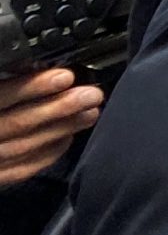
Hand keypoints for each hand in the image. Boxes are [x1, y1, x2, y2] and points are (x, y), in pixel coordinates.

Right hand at [0, 69, 102, 185]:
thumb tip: (18, 64)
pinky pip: (19, 169)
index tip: (64, 75)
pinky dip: (45, 154)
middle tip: (91, 94)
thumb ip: (3, 84)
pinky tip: (66, 139)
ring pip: (23, 146)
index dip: (31, 87)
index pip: (0, 98)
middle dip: (58, 108)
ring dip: (60, 129)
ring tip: (90, 112)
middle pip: (17, 123)